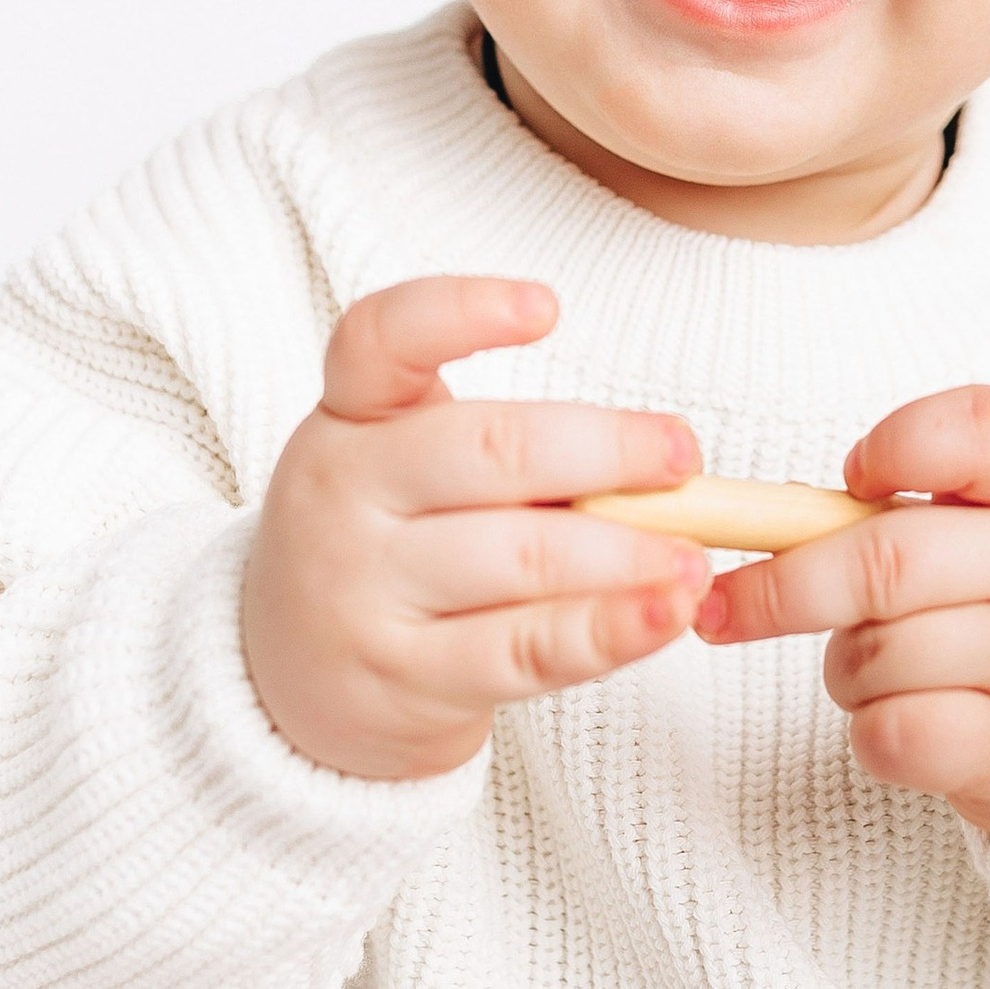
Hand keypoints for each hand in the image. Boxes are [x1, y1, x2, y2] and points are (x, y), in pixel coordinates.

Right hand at [242, 276, 707, 780]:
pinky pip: (524, 648)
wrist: (294, 683)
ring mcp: (364, 590)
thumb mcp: (410, 473)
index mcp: (349, 420)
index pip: (381, 339)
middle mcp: (342, 494)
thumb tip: (664, 461)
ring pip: (520, 556)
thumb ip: (509, 453)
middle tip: (682, 455)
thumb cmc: (388, 551)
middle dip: (606, 450)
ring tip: (695, 556)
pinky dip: (610, 628)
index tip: (548, 305)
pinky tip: (667, 613)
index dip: (462, 310)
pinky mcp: (402, 676)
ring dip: (627, 552)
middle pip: (487, 451)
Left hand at [692, 388, 989, 838]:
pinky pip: (895, 733)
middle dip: (781, 589)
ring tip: (881, 675)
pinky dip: (869, 735)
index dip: (901, 445)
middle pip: (885, 562)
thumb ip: (909, 510)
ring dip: (843, 672)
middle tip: (722, 608)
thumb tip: (757, 519)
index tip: (851, 477)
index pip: (984, 430)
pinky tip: (901, 730)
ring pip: (877, 654)